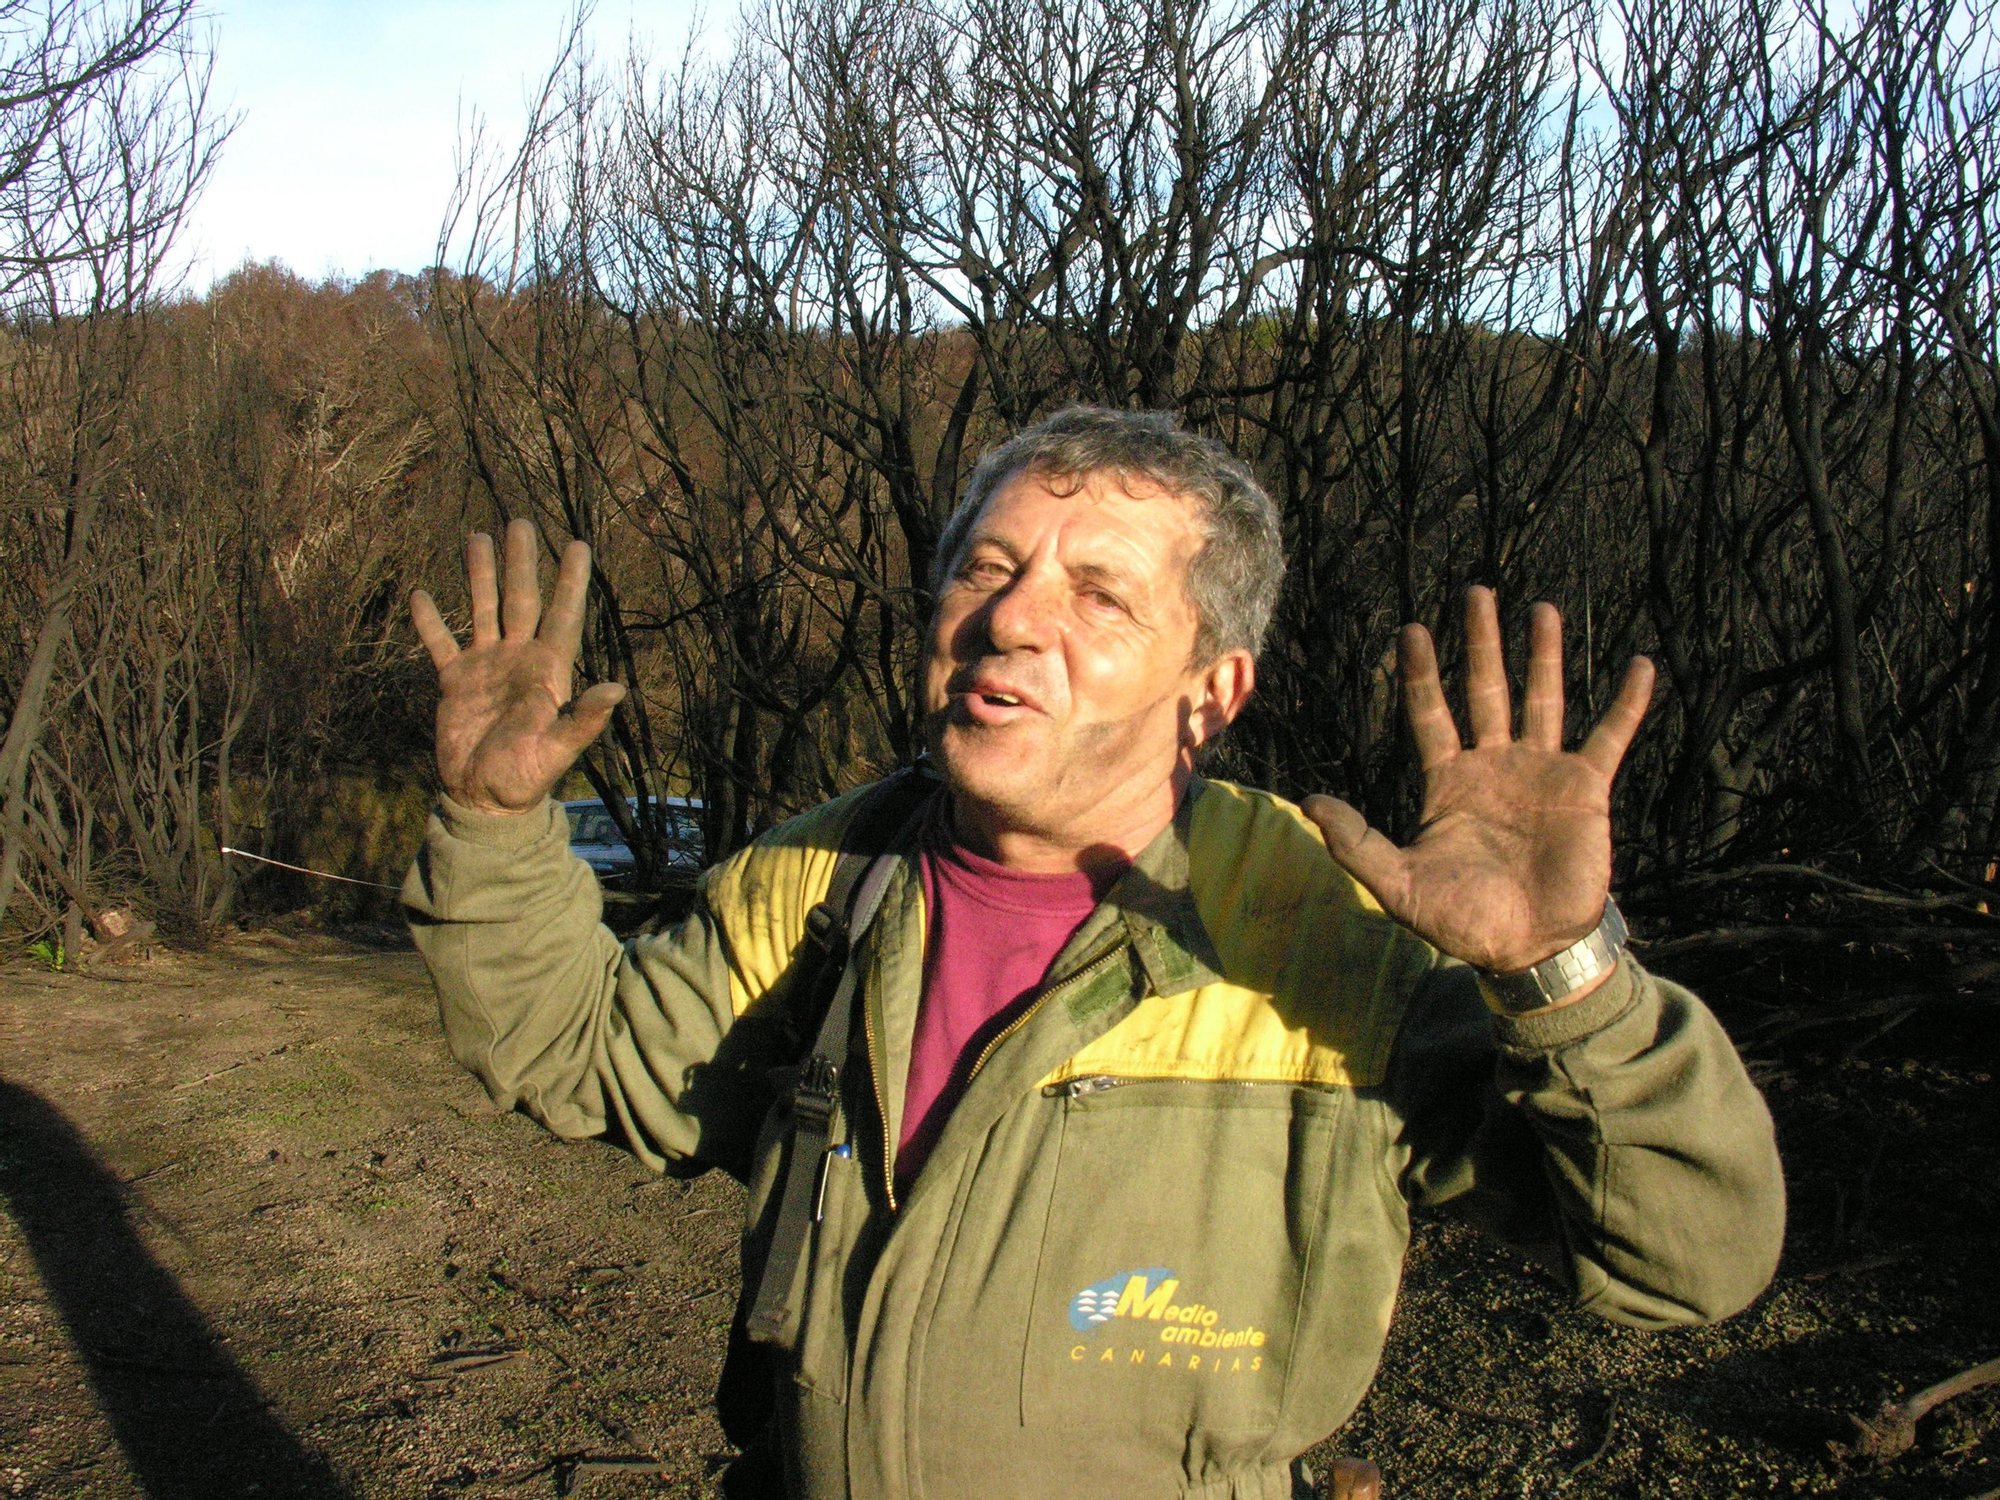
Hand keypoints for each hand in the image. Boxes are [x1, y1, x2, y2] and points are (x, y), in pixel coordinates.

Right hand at [409, 519, 625, 815]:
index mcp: (548, 671)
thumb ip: (584, 719)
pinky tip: (421, 593)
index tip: (579, 544)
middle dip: (522, 562)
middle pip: (521, 600)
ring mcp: (485, 666)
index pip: (563, 616)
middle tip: (521, 522)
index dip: (571, 582)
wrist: (483, 799)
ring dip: (480, 575)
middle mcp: (518, 659)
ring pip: (482, 609)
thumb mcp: (558, 750)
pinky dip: (429, 620)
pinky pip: (440, 642)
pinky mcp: (454, 681)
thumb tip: (619, 689)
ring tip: (477, 536)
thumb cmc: (526, 777)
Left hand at [1303, 587, 1652, 976]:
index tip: (1413, 629)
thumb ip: (1357, 841)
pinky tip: (1639, 665)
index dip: (1422, 673)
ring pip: (1542, 699)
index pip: (1431, 713)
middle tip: (1476, 592)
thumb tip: (1308, 802)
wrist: (1529, 948)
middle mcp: (1494, 767)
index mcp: (1449, 782)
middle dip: (1481, 643)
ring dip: (1543, 655)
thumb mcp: (1399, 882)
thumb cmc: (1462, 920)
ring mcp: (1541, 773)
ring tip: (1542, 609)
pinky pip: (1610, 736)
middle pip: (1485, 689)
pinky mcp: (1585, 789)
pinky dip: (1625, 703)